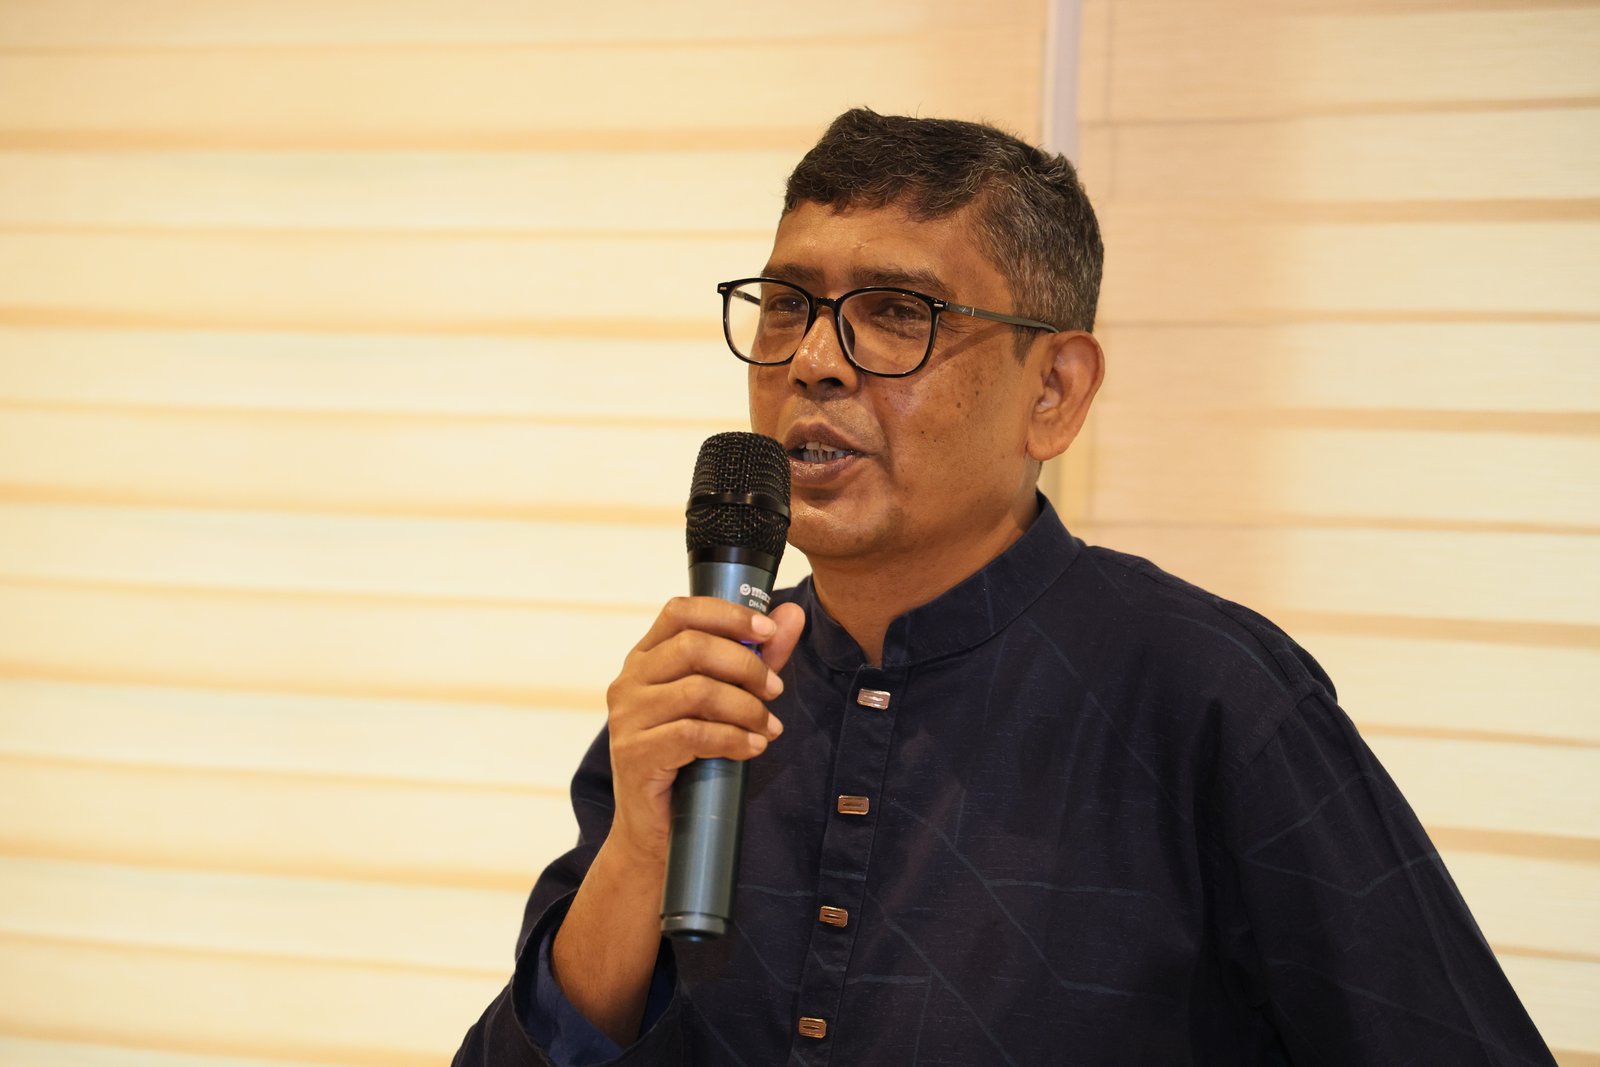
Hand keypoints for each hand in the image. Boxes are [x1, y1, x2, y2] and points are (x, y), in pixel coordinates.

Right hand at [603, 597, 805, 869]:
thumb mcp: (729, 699)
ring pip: (697, 691)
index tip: (768, 629)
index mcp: (645, 657)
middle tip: (775, 690)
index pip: (680, 610)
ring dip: (746, 708)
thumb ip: (757, 656)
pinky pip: (693, 734)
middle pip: (693, 646)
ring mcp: (626, 717)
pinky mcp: (634, 753)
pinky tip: (753, 748)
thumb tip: (792, 615)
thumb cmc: (692, 758)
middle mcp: (629, 680)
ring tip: (768, 728)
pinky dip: (733, 739)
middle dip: (746, 665)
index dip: (727, 613)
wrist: (656, 829)